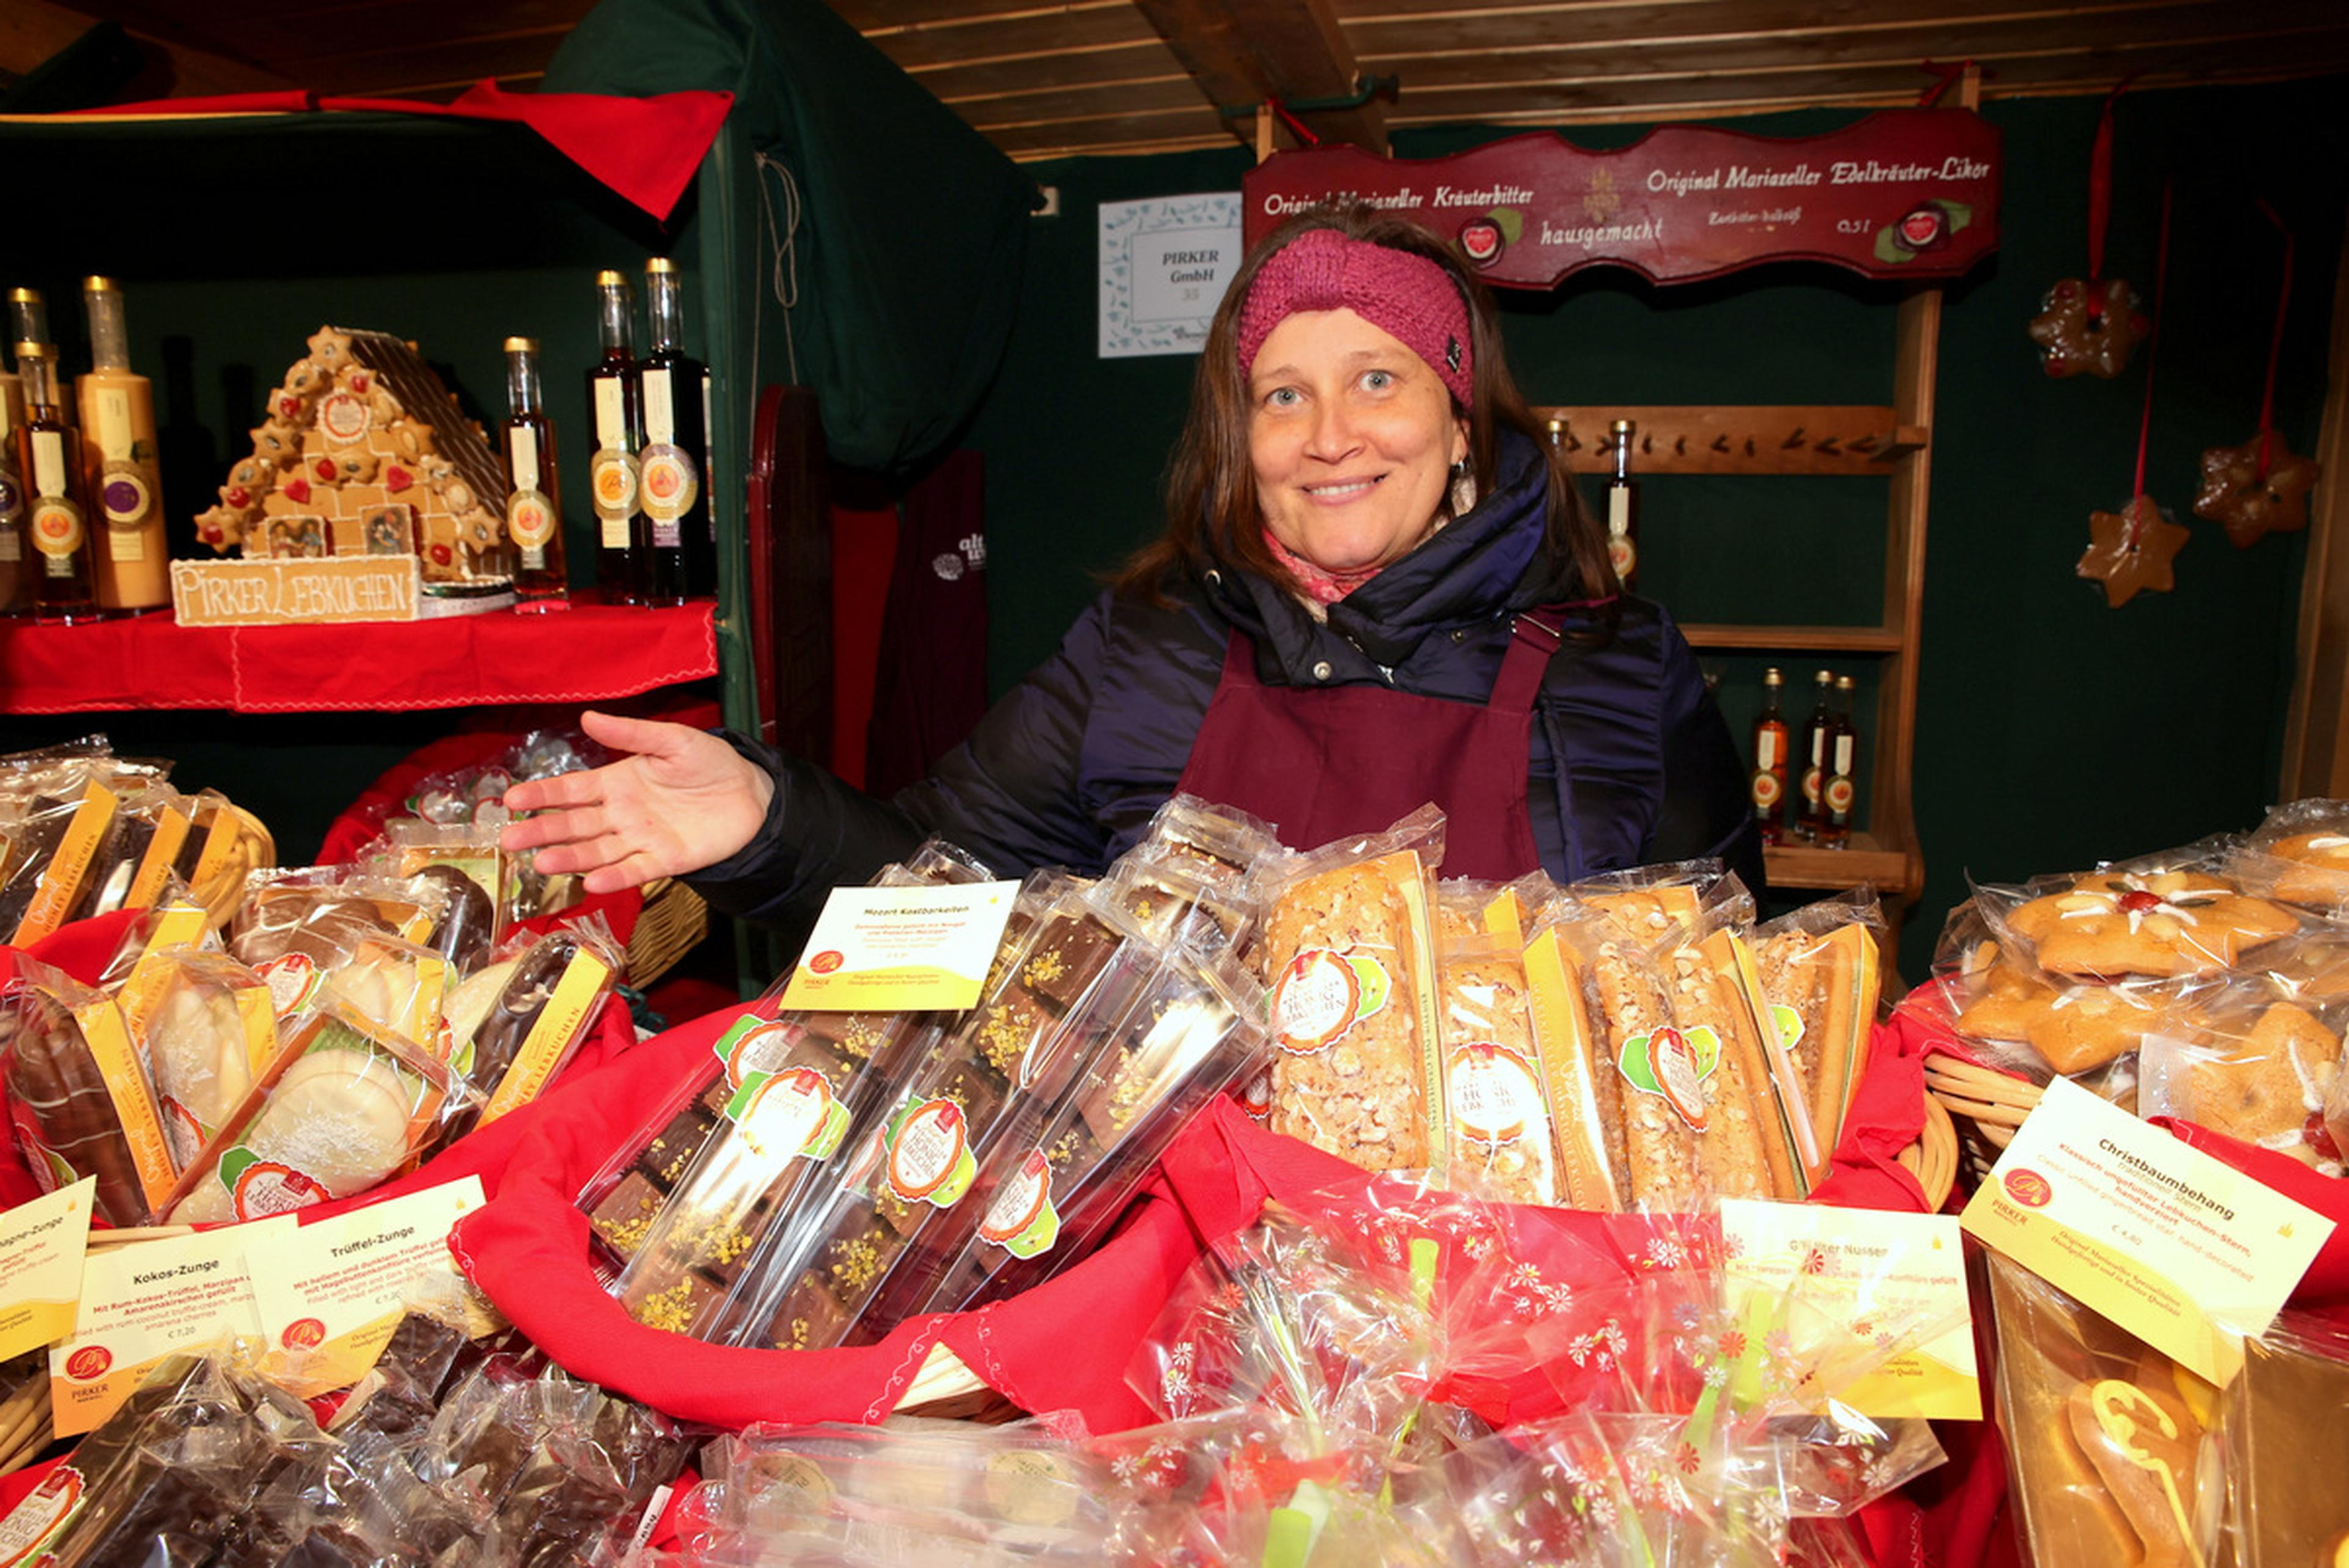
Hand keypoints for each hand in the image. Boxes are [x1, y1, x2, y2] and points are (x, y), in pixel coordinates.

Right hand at [499, 711, 775, 892]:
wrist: (749, 792)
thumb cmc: (708, 762)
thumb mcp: (671, 740)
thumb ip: (632, 733)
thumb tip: (588, 717)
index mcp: (616, 783)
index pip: (571, 791)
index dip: (542, 795)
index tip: (510, 799)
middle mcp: (621, 814)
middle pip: (574, 825)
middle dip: (542, 831)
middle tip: (509, 839)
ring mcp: (640, 839)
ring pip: (597, 851)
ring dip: (571, 858)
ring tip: (542, 862)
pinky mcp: (665, 861)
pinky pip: (635, 871)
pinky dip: (614, 877)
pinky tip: (591, 882)